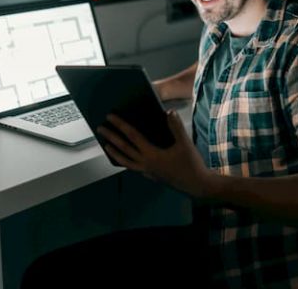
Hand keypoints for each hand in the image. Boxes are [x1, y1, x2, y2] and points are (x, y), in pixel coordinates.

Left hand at [96, 110, 213, 197]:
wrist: (196, 184)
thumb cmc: (191, 164)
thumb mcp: (185, 144)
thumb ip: (176, 127)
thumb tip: (169, 112)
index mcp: (152, 155)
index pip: (132, 137)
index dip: (121, 125)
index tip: (111, 117)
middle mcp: (145, 164)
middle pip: (124, 149)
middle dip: (111, 137)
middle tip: (100, 128)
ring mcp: (147, 171)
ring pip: (125, 161)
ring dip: (114, 152)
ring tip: (106, 145)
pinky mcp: (151, 176)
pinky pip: (133, 167)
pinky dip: (125, 161)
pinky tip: (125, 158)